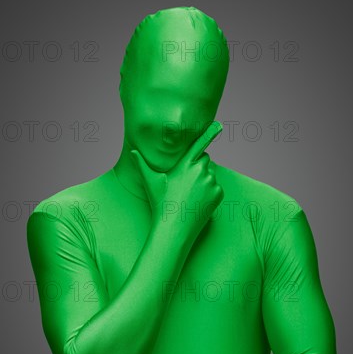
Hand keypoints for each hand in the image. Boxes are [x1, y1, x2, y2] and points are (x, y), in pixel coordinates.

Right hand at [129, 121, 223, 241]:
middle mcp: (200, 171)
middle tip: (185, 182)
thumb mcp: (150, 183)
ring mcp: (211, 183)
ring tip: (189, 195)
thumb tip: (133, 152)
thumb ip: (142, 165)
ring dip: (203, 180)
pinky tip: (197, 201)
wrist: (174, 228)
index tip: (219, 125)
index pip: (199, 145)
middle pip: (204, 159)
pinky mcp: (218, 193)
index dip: (209, 133)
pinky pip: (216, 187)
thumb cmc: (161, 204)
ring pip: (210, 174)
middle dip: (197, 166)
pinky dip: (209, 192)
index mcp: (185, 165)